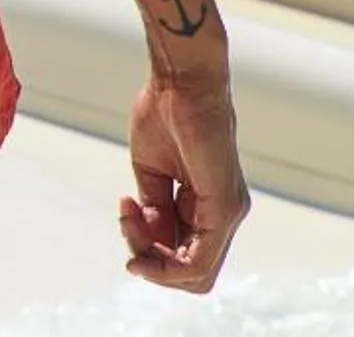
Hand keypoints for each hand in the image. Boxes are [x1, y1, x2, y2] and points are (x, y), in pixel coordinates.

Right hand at [120, 67, 248, 291]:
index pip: (184, 253)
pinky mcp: (224, 208)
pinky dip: (167, 267)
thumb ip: (155, 205)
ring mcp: (227, 213)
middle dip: (150, 262)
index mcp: (206, 204)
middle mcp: (224, 214)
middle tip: (126, 222)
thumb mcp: (152, 170)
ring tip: (129, 217)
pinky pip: (199, 261)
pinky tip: (141, 249)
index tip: (125, 217)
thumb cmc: (165, 112)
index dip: (150, 251)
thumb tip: (149, 233)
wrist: (180, 80)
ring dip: (152, 262)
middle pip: (190, 272)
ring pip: (194, 273)